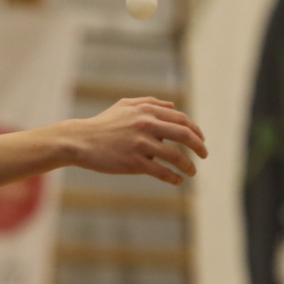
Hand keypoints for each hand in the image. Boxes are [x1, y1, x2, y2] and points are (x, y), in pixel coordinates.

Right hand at [57, 97, 207, 185]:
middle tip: (204, 155)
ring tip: (192, 172)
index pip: (181, 120)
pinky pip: (161, 171)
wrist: (79, 140)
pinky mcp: (133, 162)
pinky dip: (173, 177)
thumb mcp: (124, 106)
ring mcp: (141, 144)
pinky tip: (177, 181)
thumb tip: (172, 106)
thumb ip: (149, 102)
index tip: (200, 141)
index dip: (195, 131)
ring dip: (188, 165)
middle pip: (184, 135)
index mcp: (147, 111)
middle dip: (199, 147)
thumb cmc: (102, 124)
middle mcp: (147, 125)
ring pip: (175, 156)